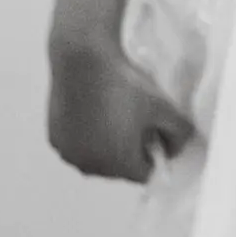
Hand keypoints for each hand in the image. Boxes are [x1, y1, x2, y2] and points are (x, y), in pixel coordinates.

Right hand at [47, 32, 193, 183]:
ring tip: (116, 114)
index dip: (155, 153)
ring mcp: (69, 154)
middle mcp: (89, 166)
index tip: (155, 131)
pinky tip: (95, 111)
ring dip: (108, 144)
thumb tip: (175, 150)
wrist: (85, 62)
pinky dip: (88, 136)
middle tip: (136, 120)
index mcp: (117, 164)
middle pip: (119, 169)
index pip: (144, 174)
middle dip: (131, 150)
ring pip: (97, 158)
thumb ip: (180, 134)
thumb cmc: (126, 86)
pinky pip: (78, 146)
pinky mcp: (54, 139)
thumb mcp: (165, 108)